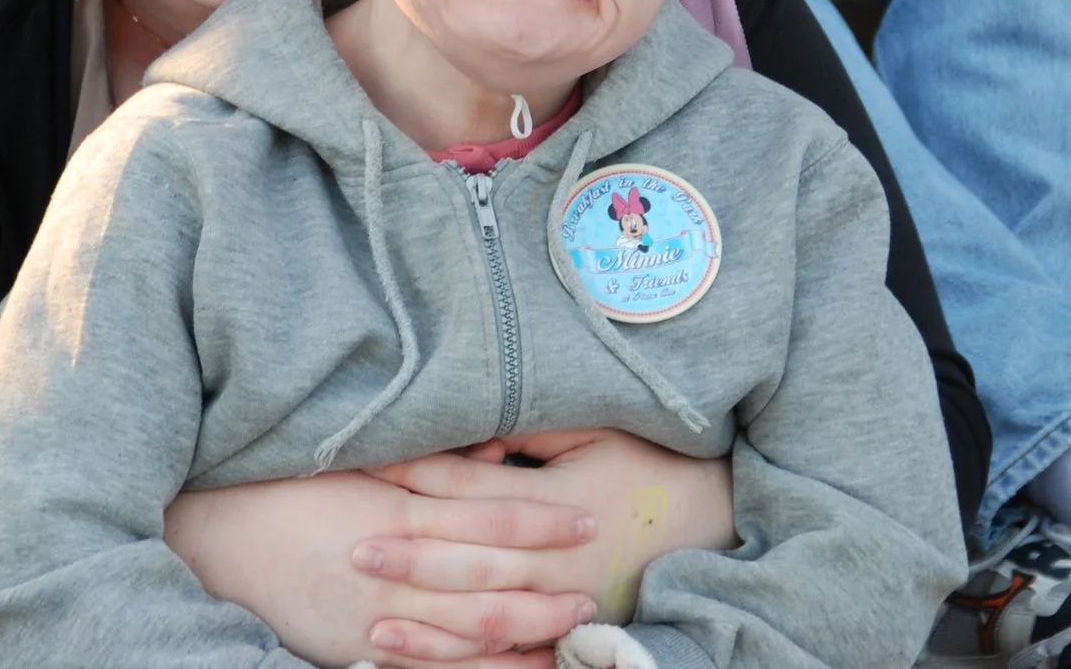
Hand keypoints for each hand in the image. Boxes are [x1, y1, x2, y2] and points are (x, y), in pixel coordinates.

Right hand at [163, 468, 598, 668]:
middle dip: (543, 589)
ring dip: (520, 634)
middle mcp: (391, 566)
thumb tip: (495, 450)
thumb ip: (428, 461)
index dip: (539, 521)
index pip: (484, 516)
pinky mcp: (354, 648)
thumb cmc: (287, 489)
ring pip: (461, 633)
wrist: (216, 535)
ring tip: (568, 632)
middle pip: (485, 581)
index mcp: (395, 511)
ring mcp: (373, 614)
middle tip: (593, 592)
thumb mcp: (356, 462)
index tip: (585, 519)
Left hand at [362, 431, 735, 638]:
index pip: (472, 493)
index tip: (370, 466)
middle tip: (353, 548)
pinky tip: (427, 664)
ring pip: (485, 621)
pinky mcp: (573, 632)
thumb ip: (532, 429)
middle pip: (469, 560)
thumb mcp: (597, 432)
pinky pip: (512, 658)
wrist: (717, 522)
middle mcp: (558, 561)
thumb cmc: (651, 465)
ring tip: (372, 623)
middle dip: (409, 555)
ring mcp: (566, 604)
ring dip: (427, 624)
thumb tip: (470, 425)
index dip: (418, 478)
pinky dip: (466, 663)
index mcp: (558, 504)